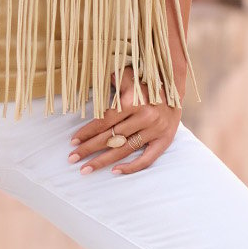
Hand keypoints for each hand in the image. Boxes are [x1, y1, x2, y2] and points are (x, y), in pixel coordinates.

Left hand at [66, 65, 181, 175]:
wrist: (176, 91)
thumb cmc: (147, 84)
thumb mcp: (130, 76)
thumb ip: (114, 79)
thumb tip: (98, 82)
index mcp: (134, 101)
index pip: (104, 121)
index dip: (87, 132)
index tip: (73, 141)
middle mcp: (145, 116)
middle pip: (111, 137)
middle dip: (89, 149)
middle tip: (72, 159)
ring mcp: (155, 130)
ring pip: (124, 150)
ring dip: (102, 161)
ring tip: (86, 169)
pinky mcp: (164, 140)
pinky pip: (147, 159)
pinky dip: (131, 167)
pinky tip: (115, 172)